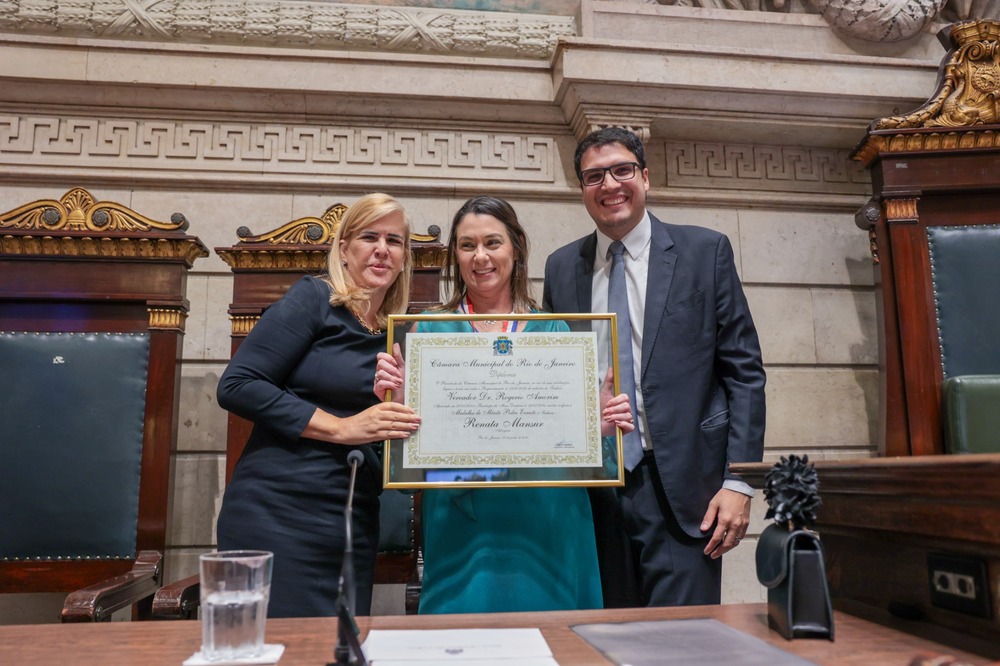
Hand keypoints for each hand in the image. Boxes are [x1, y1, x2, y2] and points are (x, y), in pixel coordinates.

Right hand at [302, 401, 419, 444]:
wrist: (344, 429)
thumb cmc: (358, 421)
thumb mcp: (370, 412)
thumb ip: (382, 412)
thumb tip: (398, 414)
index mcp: (376, 408)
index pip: (393, 406)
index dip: (404, 408)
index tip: (413, 411)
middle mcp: (377, 415)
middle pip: (396, 415)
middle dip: (409, 417)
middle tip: (419, 419)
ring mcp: (376, 425)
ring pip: (394, 425)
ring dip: (406, 426)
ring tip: (415, 427)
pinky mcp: (374, 435)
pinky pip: (389, 434)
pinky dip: (398, 434)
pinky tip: (406, 434)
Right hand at [374, 343, 405, 401]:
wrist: (408, 398)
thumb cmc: (407, 384)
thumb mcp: (404, 368)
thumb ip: (398, 357)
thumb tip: (395, 344)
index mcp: (387, 366)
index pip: (380, 356)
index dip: (388, 358)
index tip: (396, 363)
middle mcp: (381, 372)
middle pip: (380, 363)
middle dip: (391, 369)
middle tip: (399, 375)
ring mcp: (378, 381)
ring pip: (380, 373)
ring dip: (392, 378)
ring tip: (399, 383)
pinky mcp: (377, 390)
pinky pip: (380, 383)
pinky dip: (389, 384)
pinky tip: (395, 387)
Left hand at [599, 367, 634, 436]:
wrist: (595, 424)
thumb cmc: (599, 409)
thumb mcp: (603, 394)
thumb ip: (609, 381)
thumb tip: (611, 368)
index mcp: (622, 401)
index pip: (625, 398)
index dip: (616, 401)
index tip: (607, 404)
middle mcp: (626, 410)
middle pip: (627, 406)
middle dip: (614, 410)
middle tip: (605, 412)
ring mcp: (627, 419)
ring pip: (628, 416)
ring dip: (615, 417)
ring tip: (607, 419)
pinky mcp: (627, 428)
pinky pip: (631, 426)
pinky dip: (623, 424)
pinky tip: (615, 424)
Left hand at [701, 488, 750, 558]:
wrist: (740, 488)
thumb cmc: (725, 495)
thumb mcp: (713, 504)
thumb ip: (708, 518)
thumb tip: (703, 529)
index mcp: (725, 520)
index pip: (716, 538)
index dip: (710, 546)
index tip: (706, 551)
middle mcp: (734, 525)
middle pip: (727, 544)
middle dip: (719, 551)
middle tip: (713, 555)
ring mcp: (742, 525)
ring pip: (735, 542)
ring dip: (727, 548)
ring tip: (720, 551)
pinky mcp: (746, 523)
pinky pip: (741, 536)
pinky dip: (735, 542)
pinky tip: (730, 542)